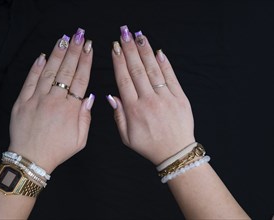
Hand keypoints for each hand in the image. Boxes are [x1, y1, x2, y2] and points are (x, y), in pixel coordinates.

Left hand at [8, 29, 93, 172]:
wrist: (31, 159)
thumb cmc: (57, 150)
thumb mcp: (80, 140)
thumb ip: (86, 117)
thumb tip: (89, 96)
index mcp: (71, 110)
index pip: (80, 79)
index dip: (85, 62)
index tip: (89, 47)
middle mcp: (55, 101)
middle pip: (66, 71)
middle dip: (74, 51)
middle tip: (79, 35)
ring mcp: (37, 99)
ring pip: (49, 71)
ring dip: (57, 54)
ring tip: (64, 39)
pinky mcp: (23, 101)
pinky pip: (30, 80)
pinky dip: (36, 67)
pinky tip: (42, 56)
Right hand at [109, 26, 194, 164]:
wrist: (176, 152)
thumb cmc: (149, 145)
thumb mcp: (127, 137)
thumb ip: (118, 115)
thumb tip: (111, 96)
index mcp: (134, 109)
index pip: (123, 79)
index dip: (118, 61)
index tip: (115, 47)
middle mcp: (149, 100)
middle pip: (137, 70)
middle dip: (129, 49)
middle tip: (124, 33)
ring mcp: (165, 98)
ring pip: (153, 70)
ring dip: (145, 51)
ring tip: (139, 36)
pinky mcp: (179, 97)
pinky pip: (171, 77)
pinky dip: (164, 63)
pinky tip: (158, 52)